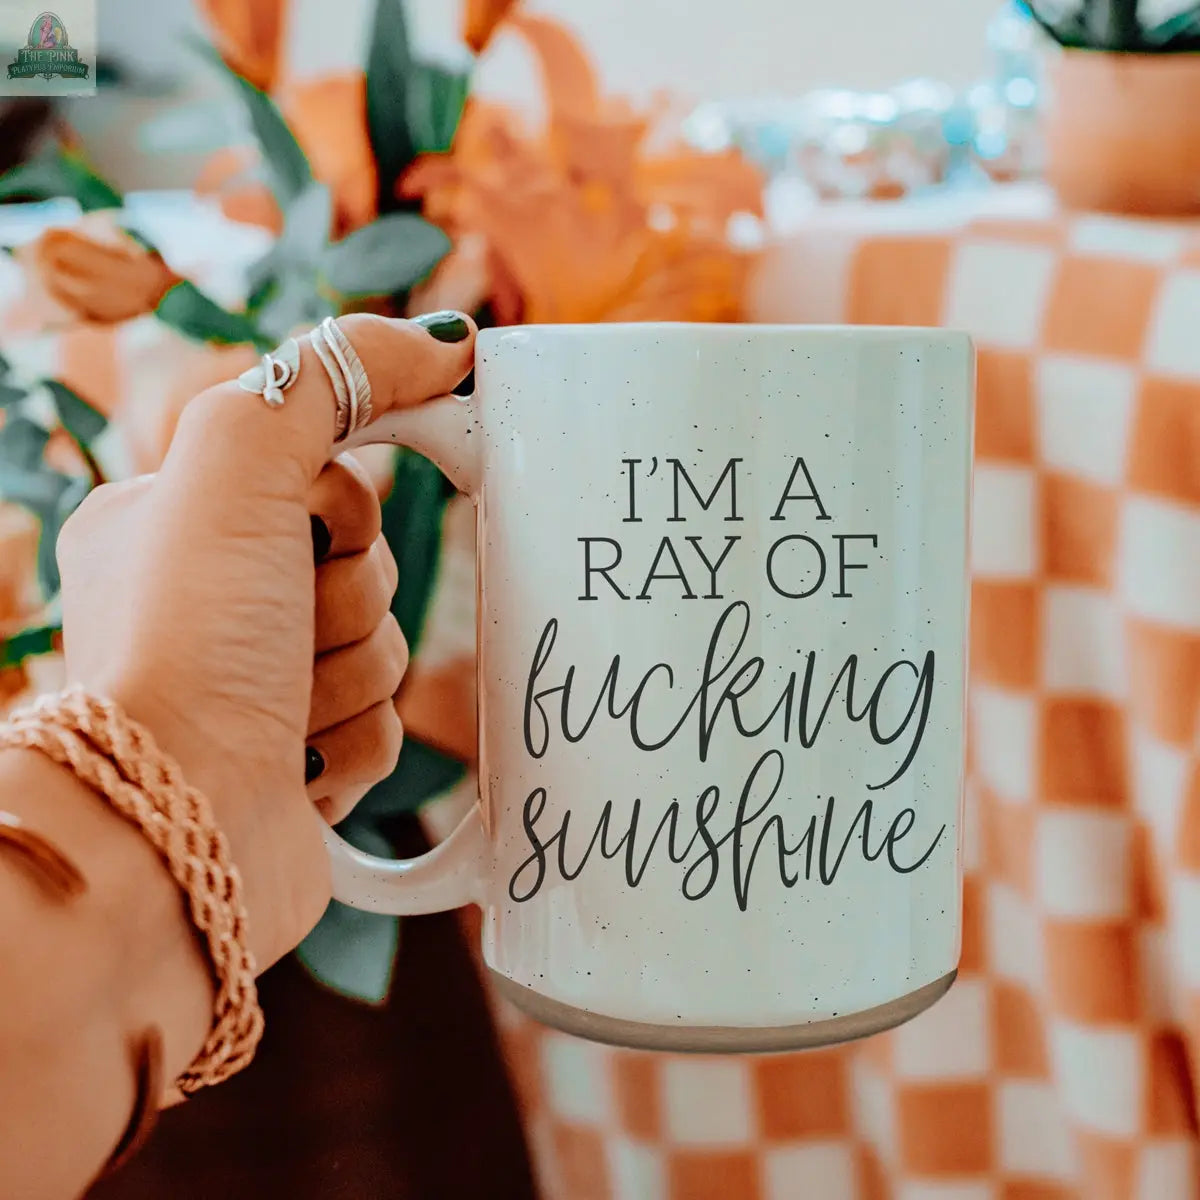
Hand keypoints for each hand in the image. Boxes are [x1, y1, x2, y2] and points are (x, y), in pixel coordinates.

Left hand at [55, 312, 475, 970]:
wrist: (171, 828)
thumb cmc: (186, 641)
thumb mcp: (235, 463)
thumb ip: (330, 376)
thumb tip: (447, 340)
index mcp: (178, 521)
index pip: (332, 481)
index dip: (343, 510)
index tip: (309, 536)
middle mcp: (214, 602)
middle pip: (368, 570)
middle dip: (346, 603)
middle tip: (280, 633)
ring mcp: (257, 688)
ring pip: (382, 651)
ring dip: (349, 679)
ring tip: (280, 712)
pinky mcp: (301, 763)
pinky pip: (383, 728)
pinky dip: (352, 746)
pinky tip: (297, 766)